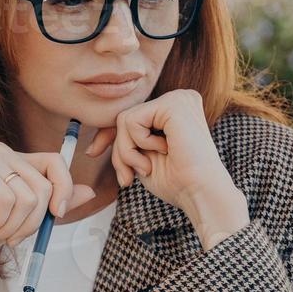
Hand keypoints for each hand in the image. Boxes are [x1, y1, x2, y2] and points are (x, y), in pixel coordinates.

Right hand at [0, 141, 96, 291]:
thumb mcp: (21, 222)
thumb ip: (51, 207)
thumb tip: (88, 192)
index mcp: (15, 161)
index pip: (56, 163)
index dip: (64, 190)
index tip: (57, 217)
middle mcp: (3, 153)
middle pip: (46, 185)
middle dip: (34, 222)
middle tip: (10, 236)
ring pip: (30, 196)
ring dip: (13, 227)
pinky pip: (8, 199)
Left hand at [85, 89, 248, 249]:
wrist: (199, 193)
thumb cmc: (176, 182)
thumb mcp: (142, 159)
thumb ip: (126, 143)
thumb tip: (94, 146)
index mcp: (175, 111)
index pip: (132, 116)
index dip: (108, 135)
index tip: (92, 152)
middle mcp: (178, 99)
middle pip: (125, 118)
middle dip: (120, 151)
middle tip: (128, 178)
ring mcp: (177, 98)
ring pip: (124, 119)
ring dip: (127, 151)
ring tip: (147, 167)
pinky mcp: (173, 104)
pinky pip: (131, 120)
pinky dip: (137, 144)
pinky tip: (162, 152)